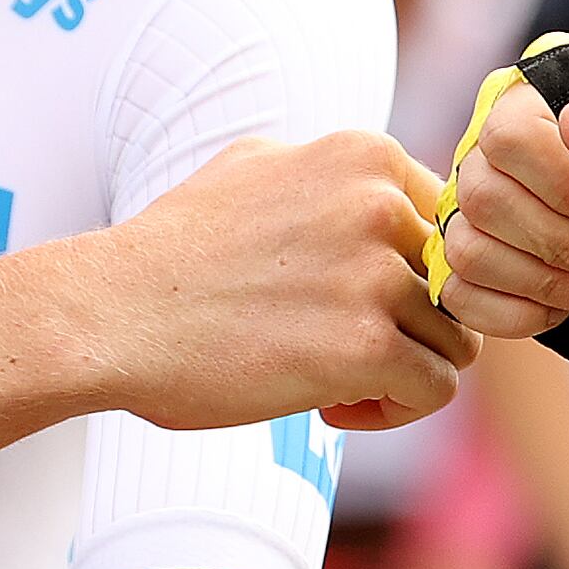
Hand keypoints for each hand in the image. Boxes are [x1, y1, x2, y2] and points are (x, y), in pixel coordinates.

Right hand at [76, 129, 476, 433]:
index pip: (451, 226)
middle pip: (458, 286)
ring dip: (402, 373)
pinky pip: (434, 391)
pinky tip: (331, 407)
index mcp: (366, 157)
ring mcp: (375, 276)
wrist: (110, 315)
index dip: (414, 275)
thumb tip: (391, 193)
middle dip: (413, 326)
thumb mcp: (255, 166)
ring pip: (454, 343)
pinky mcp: (366, 347)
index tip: (360, 301)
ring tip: (336, 383)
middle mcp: (381, 206)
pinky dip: (392, 411)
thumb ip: (333, 176)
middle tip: (345, 350)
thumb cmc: (173, 252)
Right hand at [438, 78, 568, 340]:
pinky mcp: (469, 266)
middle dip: (567, 247)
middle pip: (485, 198)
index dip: (567, 186)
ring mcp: (471, 208)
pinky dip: (517, 314)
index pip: (512, 135)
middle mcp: (490, 146)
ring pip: (469, 249)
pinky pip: (461, 295)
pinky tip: (568, 312)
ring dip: (548, 285)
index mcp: (540, 96)